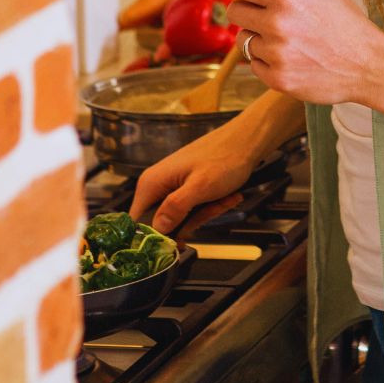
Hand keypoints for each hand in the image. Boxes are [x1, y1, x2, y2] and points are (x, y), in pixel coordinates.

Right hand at [130, 121, 255, 236]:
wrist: (247, 141)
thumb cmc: (225, 157)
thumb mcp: (200, 186)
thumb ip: (175, 207)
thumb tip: (156, 229)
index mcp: (151, 183)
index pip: (136, 223)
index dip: (154, 238)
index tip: (178, 241)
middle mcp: (158, 185)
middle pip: (163, 224)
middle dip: (191, 221)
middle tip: (212, 208)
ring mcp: (173, 186)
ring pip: (183, 218)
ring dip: (206, 212)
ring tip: (224, 198)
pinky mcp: (187, 188)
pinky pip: (195, 209)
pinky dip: (212, 206)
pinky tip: (227, 195)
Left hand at [223, 0, 383, 106]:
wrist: (368, 65)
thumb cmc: (345, 21)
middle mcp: (277, 25)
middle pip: (234, 11)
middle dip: (248, 9)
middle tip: (272, 13)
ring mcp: (276, 55)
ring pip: (242, 39)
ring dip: (258, 36)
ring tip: (288, 38)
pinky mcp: (276, 79)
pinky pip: (253, 64)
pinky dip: (267, 60)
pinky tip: (291, 56)